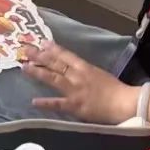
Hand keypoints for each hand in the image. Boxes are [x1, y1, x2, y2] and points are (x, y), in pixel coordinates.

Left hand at [22, 41, 138, 124]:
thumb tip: (71, 67)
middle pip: (56, 64)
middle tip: (26, 50)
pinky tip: (34, 101)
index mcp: (85, 67)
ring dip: (38, 72)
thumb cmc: (114, 89)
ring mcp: (74, 91)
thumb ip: (84, 70)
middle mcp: (77, 76)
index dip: (53, 49)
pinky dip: (46, 103)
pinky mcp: (75, 106)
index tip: (41, 43)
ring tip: (25, 67)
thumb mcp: (99, 73)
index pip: (66, 55)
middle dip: (40, 57)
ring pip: (53, 79)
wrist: (124, 103)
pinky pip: (57, 104)